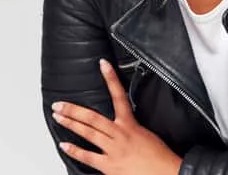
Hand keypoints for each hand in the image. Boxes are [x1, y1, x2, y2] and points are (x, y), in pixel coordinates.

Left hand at [52, 59, 181, 174]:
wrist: (168, 174)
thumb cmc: (160, 157)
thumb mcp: (146, 134)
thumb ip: (130, 128)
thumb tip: (121, 124)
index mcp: (130, 125)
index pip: (119, 96)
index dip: (111, 78)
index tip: (103, 64)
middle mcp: (119, 134)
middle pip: (92, 117)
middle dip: (73, 109)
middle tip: (59, 103)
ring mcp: (113, 149)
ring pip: (87, 133)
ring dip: (70, 124)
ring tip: (58, 117)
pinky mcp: (110, 166)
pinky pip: (88, 157)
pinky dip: (74, 151)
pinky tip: (64, 145)